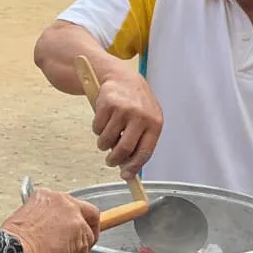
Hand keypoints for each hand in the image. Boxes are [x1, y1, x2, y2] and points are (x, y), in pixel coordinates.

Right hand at [1, 187, 100, 252]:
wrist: (14, 251)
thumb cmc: (15, 243)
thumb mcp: (26, 220)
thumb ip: (44, 219)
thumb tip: (51, 231)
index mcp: (46, 197)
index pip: (68, 205)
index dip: (71, 218)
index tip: (70, 227)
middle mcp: (62, 201)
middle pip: (88, 212)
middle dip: (88, 227)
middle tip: (82, 242)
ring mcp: (73, 215)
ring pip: (87, 234)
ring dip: (77, 248)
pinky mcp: (80, 231)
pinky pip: (85, 248)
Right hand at [90, 64, 162, 179]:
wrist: (120, 76)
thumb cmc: (135, 101)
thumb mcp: (146, 118)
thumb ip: (140, 140)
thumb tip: (129, 168)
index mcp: (155, 122)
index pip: (145, 152)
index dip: (134, 167)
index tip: (126, 176)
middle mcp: (140, 116)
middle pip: (124, 149)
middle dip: (114, 160)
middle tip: (110, 161)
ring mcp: (123, 109)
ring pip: (107, 140)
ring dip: (103, 143)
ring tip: (107, 136)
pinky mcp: (107, 104)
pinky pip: (97, 128)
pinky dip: (97, 129)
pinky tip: (103, 120)